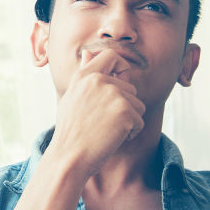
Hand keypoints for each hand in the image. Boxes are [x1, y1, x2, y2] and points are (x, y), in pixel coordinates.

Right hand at [47, 48, 145, 176]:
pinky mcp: (125, 112)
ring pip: (137, 105)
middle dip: (125, 107)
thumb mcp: (72, 96)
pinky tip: (112, 139)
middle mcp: (99, 80)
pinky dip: (130, 134)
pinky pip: (139, 122)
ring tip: (107, 131)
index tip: (120, 83)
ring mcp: (114, 95)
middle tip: (105, 123)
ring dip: (128, 121)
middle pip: (130, 88)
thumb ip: (84, 74)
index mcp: (85, 75)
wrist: (69, 156)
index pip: (111, 55)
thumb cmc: (70, 130)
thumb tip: (89, 53)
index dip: (121, 67)